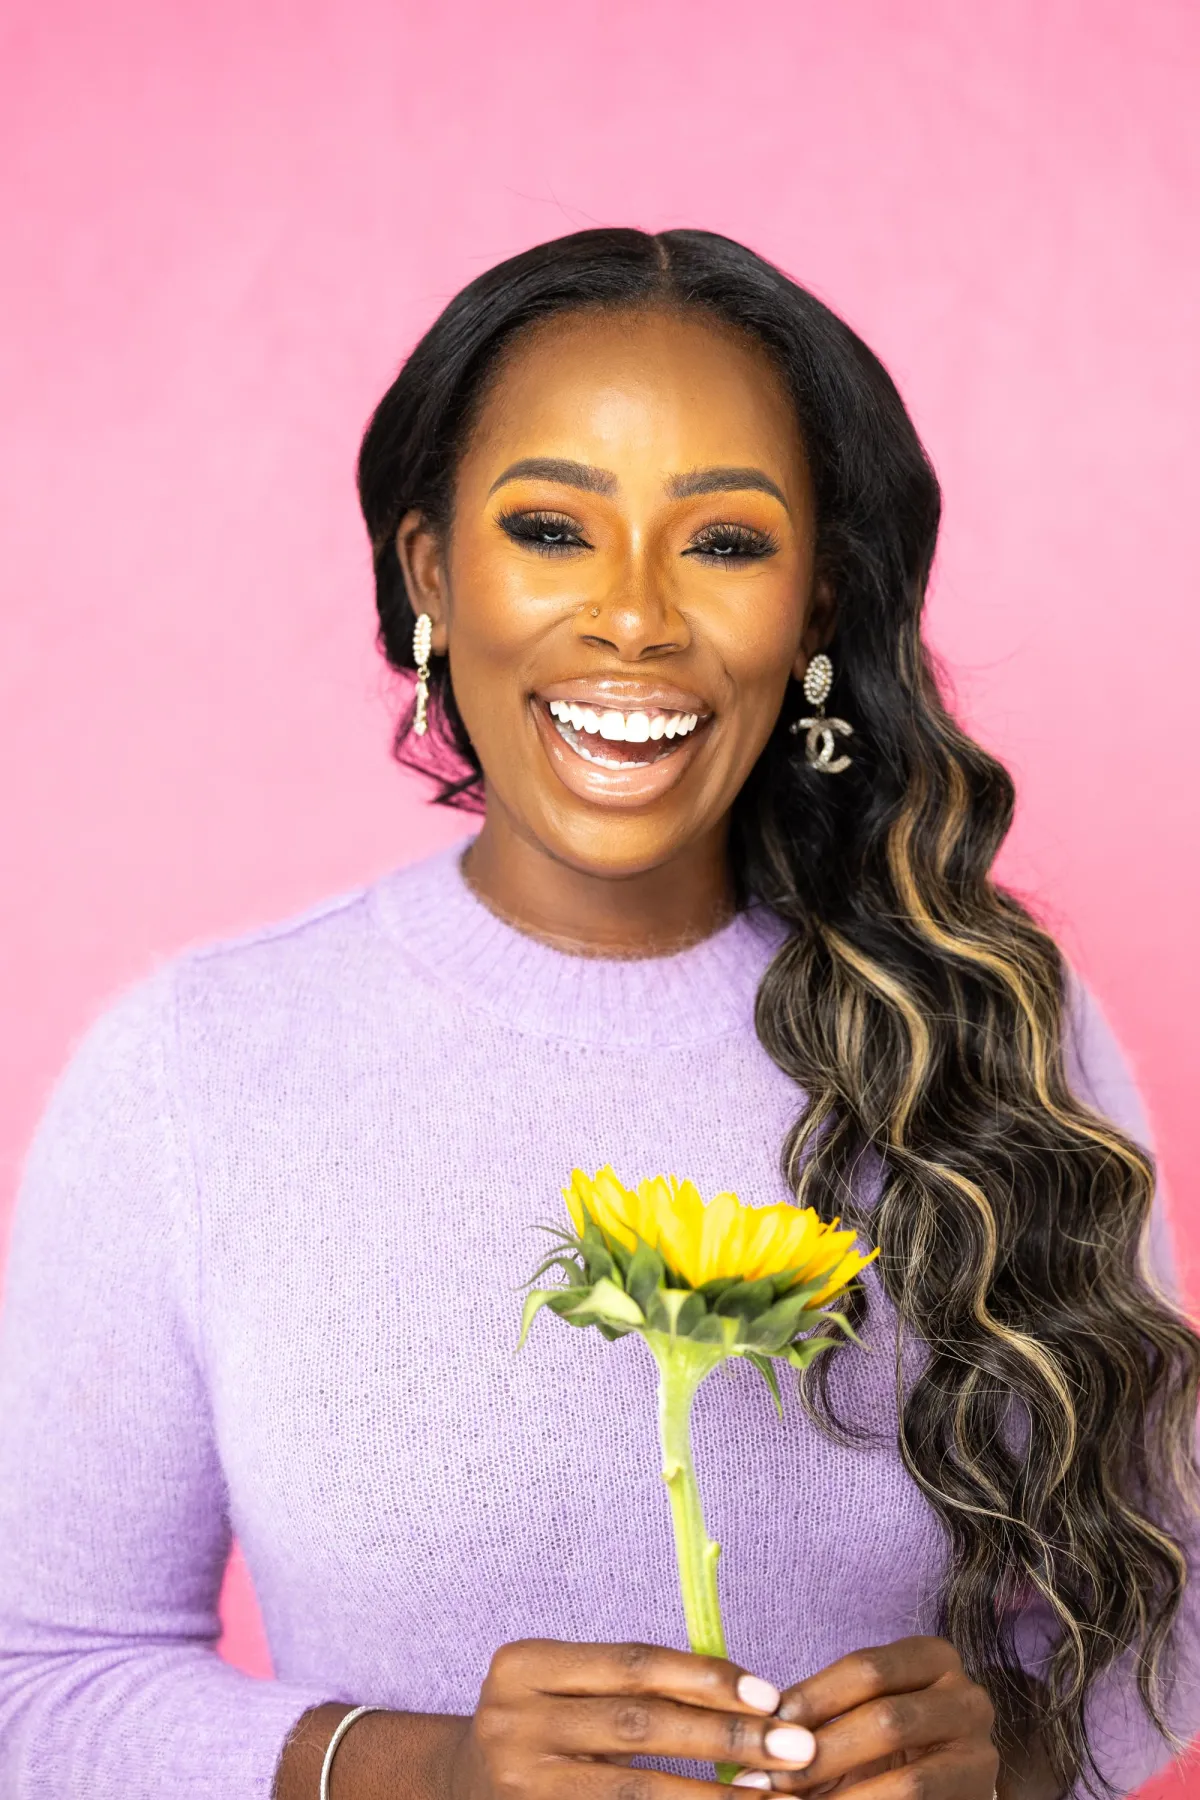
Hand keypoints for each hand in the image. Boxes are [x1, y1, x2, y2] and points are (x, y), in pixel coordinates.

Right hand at [447, 1638, 824, 1796]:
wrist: (455, 1789)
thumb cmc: (538, 1726)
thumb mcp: (562, 1686)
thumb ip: (630, 1685)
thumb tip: (744, 1694)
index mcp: (523, 1665)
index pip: (632, 1663)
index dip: (704, 1676)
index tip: (769, 1693)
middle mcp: (512, 1722)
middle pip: (639, 1725)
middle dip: (725, 1735)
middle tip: (796, 1747)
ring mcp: (520, 1785)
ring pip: (635, 1791)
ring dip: (713, 1794)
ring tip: (775, 1798)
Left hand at [729, 1637, 997, 1797]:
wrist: (944, 1782)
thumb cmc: (885, 1741)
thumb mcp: (858, 1712)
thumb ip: (817, 1718)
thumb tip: (755, 1731)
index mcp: (933, 1658)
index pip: (867, 1668)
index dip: (812, 1698)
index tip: (764, 1726)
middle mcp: (968, 1698)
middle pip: (886, 1720)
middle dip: (821, 1754)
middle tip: (767, 1779)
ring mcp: (981, 1754)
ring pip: (908, 1781)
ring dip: (843, 1799)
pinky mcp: (980, 1796)